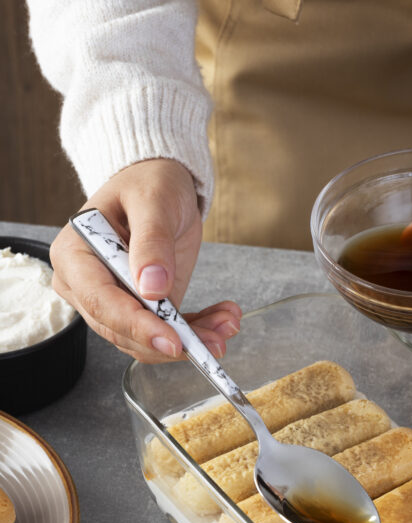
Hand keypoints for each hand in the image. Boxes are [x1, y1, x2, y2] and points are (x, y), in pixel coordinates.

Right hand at [50, 159, 241, 362]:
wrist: (160, 182)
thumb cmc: (148, 182)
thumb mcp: (153, 201)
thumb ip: (151, 242)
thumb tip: (151, 288)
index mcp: (75, 256)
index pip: (101, 302)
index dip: (137, 326)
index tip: (172, 340)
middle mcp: (86, 286)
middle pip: (122, 331)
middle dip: (171, 340)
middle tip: (215, 340)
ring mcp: (113, 300)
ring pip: (147, 340)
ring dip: (191, 340)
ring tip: (226, 325)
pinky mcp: (142, 308)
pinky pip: (165, 332)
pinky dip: (196, 332)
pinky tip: (221, 322)